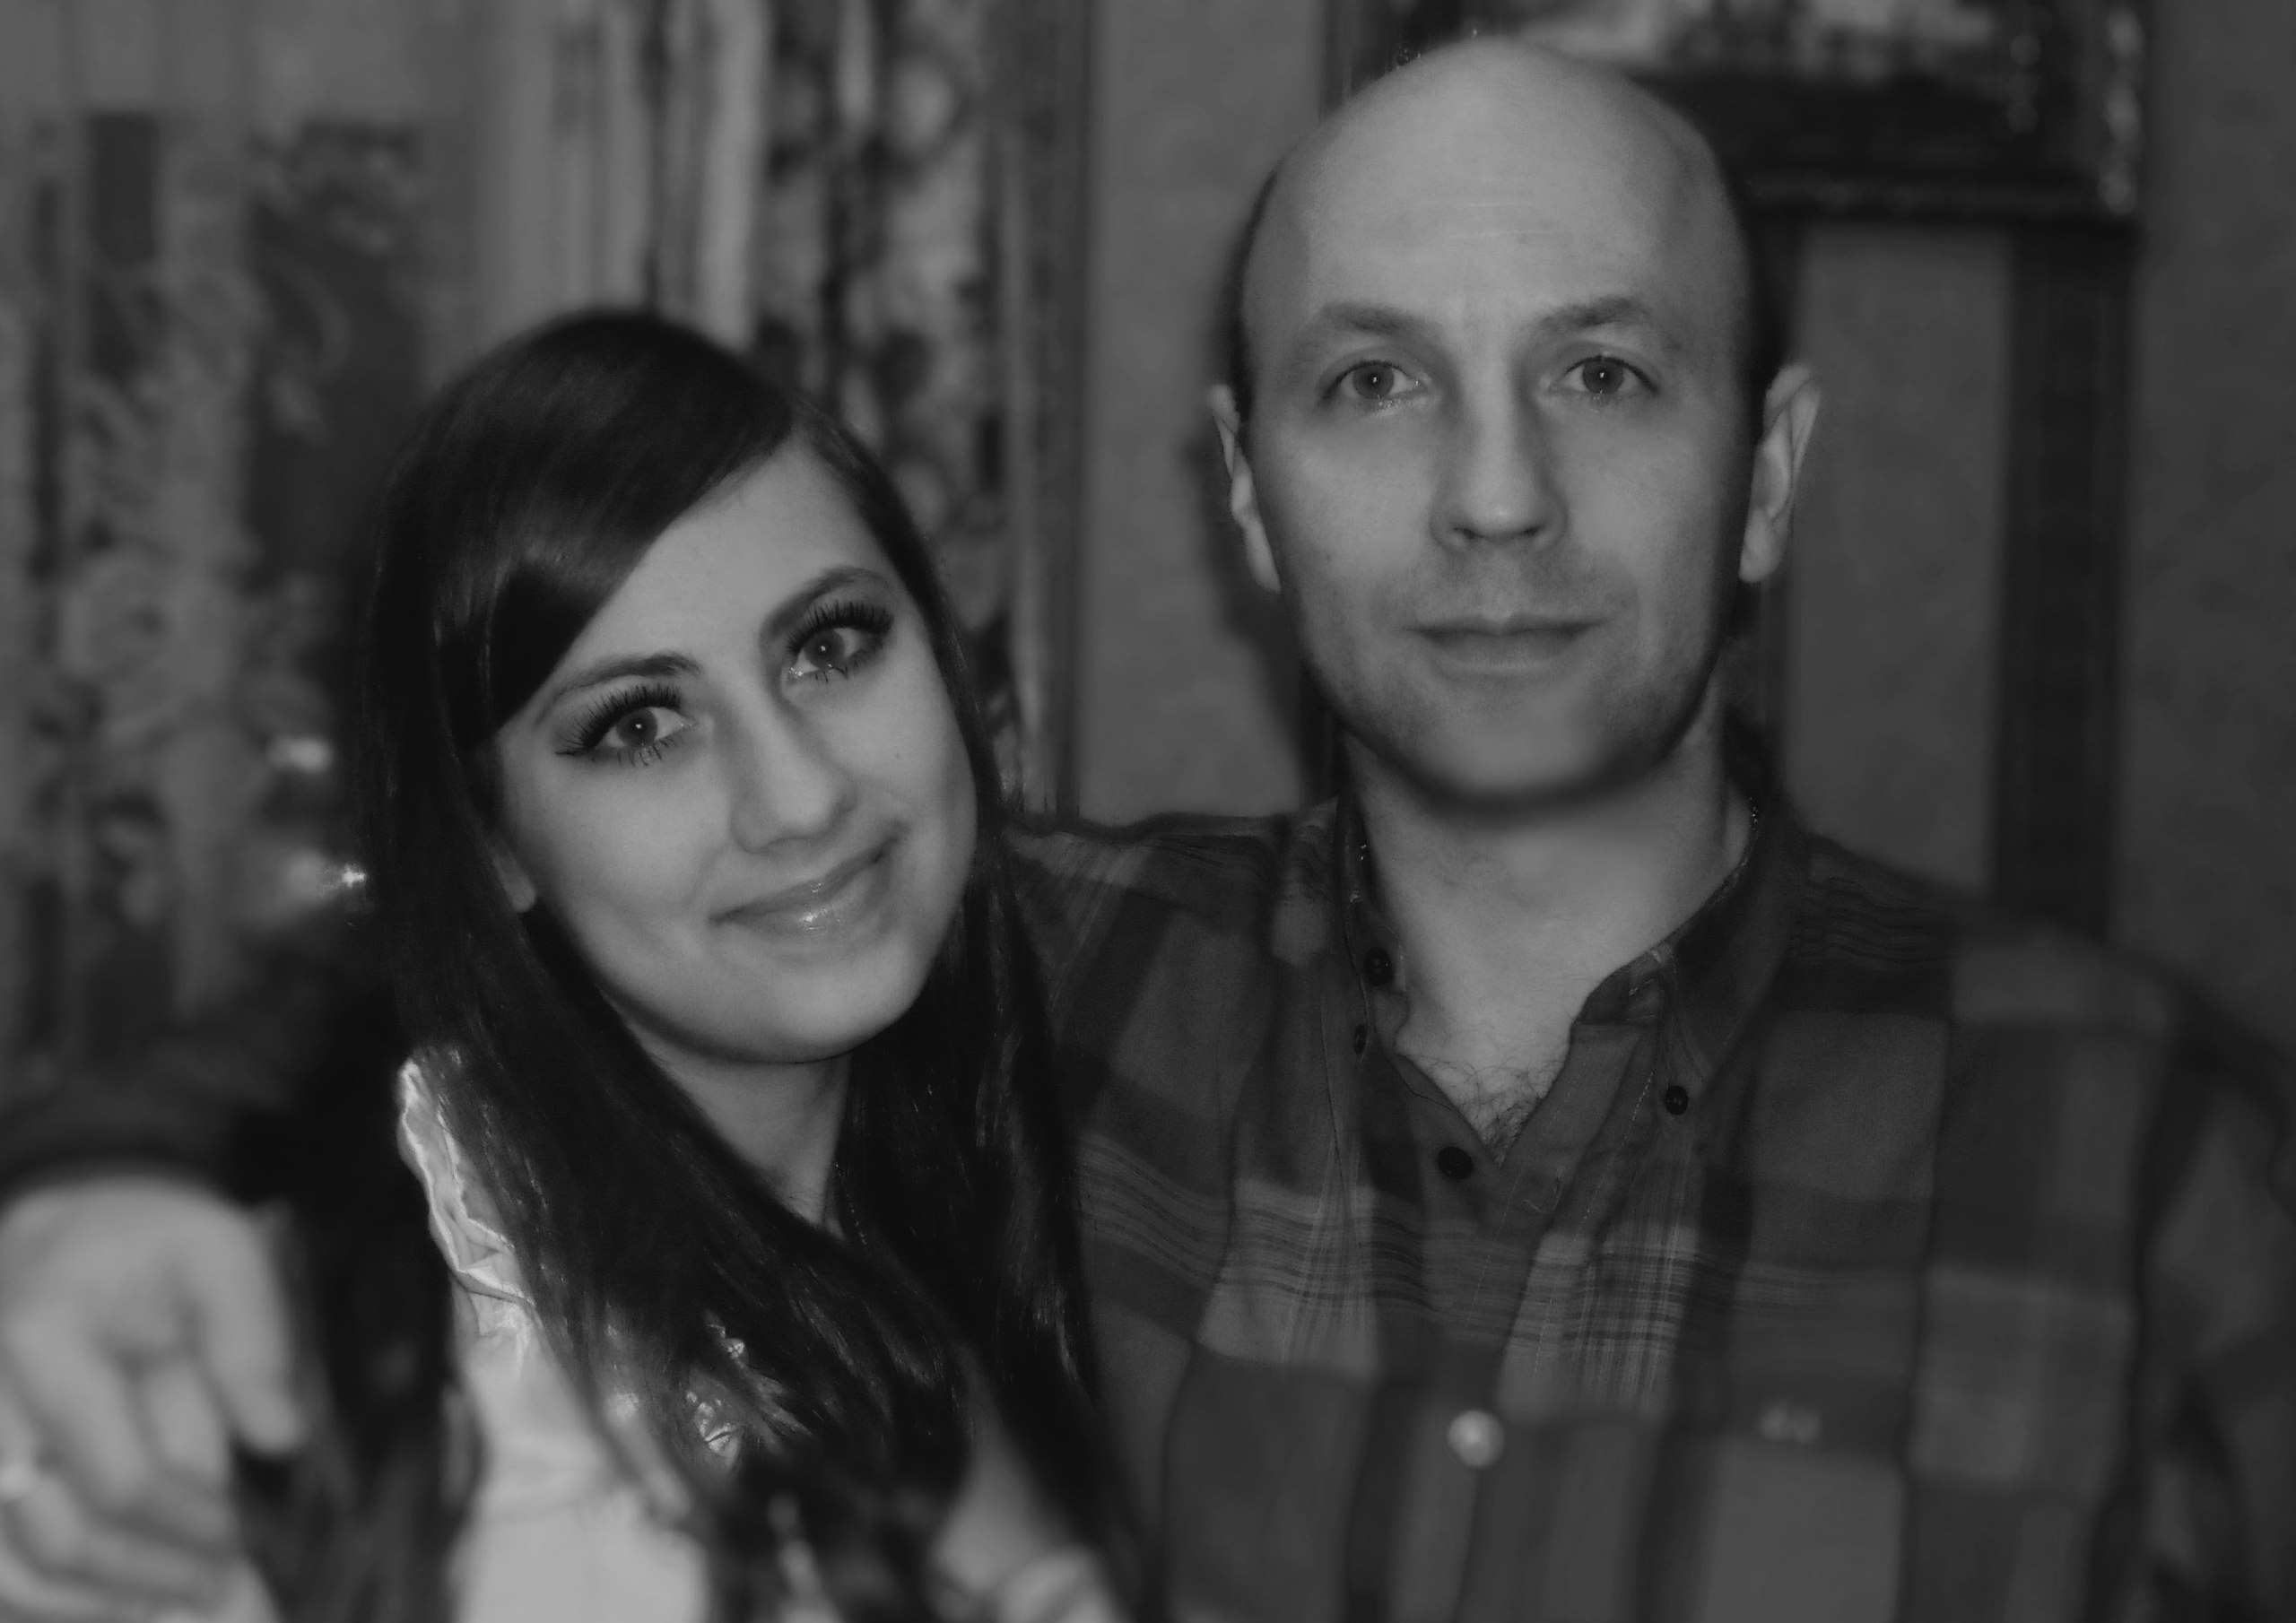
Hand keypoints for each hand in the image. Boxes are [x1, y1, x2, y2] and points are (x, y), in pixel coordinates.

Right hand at [0, 1178, 303, 1619]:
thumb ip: (252, 1344)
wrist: (67, 1229)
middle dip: (146, 1581)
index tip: (240, 1537)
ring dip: (94, 1607)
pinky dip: (52, 1599)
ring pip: (5, 1574)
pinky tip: (123, 1601)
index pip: (118, 1478)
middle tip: (220, 1590)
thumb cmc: (150, 1242)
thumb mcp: (221, 1256)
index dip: (188, 1524)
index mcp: (42, 1341)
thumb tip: (283, 1440)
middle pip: (53, 1541)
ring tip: (175, 1609)